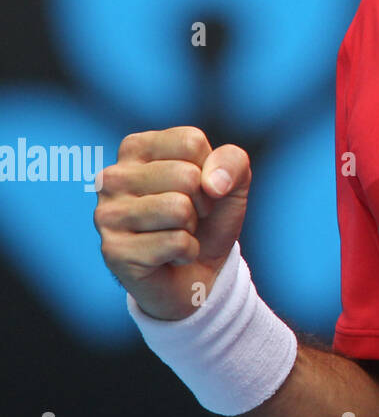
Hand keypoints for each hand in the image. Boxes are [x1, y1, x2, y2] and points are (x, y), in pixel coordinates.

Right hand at [94, 126, 249, 320]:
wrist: (199, 275)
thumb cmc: (209, 219)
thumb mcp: (232, 181)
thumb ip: (232, 161)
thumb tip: (212, 183)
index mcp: (137, 148)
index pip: (190, 141)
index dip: (209, 170)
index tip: (199, 189)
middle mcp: (113, 177)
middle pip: (186, 175)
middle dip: (202, 202)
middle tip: (189, 218)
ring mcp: (107, 214)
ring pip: (179, 208)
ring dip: (192, 228)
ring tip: (177, 233)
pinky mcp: (113, 250)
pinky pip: (175, 242)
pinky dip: (186, 251)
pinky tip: (170, 257)